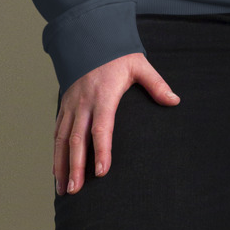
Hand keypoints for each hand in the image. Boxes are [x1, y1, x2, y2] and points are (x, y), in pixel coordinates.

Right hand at [53, 52, 179, 194]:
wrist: (89, 39)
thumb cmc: (117, 55)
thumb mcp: (139, 65)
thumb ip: (156, 84)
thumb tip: (174, 101)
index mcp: (103, 95)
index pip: (101, 127)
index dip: (102, 150)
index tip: (102, 171)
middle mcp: (83, 103)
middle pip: (77, 140)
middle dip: (75, 167)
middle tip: (75, 190)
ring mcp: (71, 106)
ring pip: (62, 140)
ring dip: (61, 165)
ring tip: (63, 189)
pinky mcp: (64, 107)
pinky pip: (57, 133)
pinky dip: (55, 153)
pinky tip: (57, 171)